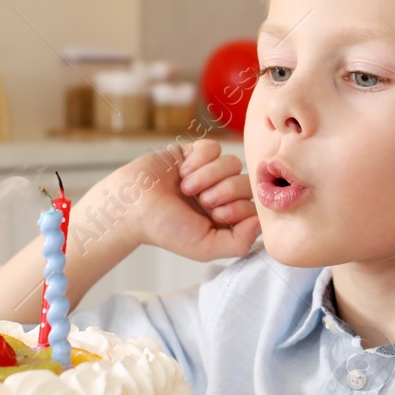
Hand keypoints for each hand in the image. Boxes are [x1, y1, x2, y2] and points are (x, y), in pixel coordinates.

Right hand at [83, 140, 259, 261]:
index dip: (240, 207)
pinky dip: (199, 159)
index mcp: (227, 217)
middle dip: (225, 191)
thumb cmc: (165, 229)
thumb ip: (239, 243)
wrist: (132, 205)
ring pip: (232, 162)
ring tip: (186, 187)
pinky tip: (181, 172)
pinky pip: (214, 147)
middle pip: (247, 181)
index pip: (256, 205)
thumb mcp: (205, 247)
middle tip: (202, 201)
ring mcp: (209, 172)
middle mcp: (221, 193)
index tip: (215, 216)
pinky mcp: (194, 152)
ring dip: (208, 176)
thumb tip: (262, 222)